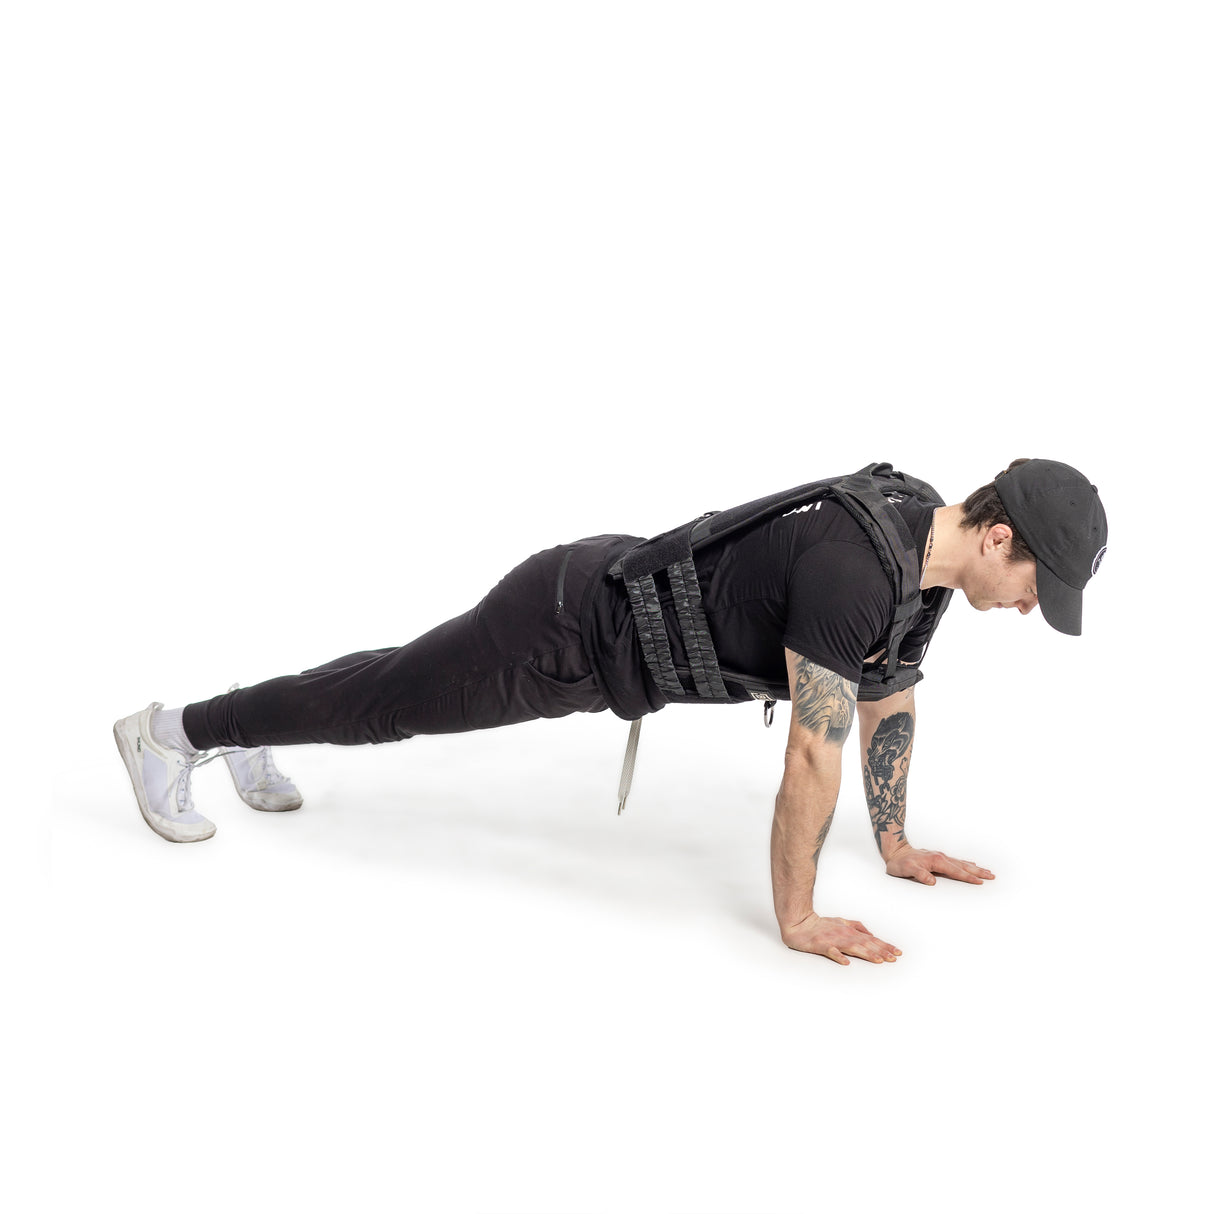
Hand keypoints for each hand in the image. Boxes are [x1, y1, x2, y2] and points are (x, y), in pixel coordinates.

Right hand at [781, 913, 900, 965]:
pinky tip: (846, 962)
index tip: (897, 953)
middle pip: (865, 944)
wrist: (799, 923)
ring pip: (852, 947)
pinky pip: (831, 952)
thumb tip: (871, 933)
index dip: (884, 946)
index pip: (871, 939)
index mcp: (849, 931)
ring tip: (878, 960)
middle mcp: (844, 935)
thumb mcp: (841, 921)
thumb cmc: (820, 924)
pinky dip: (839, 957)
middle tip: (894, 958)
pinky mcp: (820, 945)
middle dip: (880, 951)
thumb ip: (856, 926)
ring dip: (866, 954)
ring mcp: (832, 940)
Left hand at [885, 843, 993, 885]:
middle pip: (963, 866)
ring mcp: (940, 857)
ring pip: (962, 863)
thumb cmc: (900, 862)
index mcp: (936, 861)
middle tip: (992, 876)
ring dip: (975, 868)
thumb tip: (932, 882)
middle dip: (978, 872)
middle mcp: (941, 858)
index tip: (980, 882)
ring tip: (987, 871)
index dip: (968, 877)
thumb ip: (919, 874)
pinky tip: (971, 864)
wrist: (895, 850)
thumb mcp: (906, 870)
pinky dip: (966, 863)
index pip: (956, 871)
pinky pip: (956, 861)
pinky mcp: (938, 858)